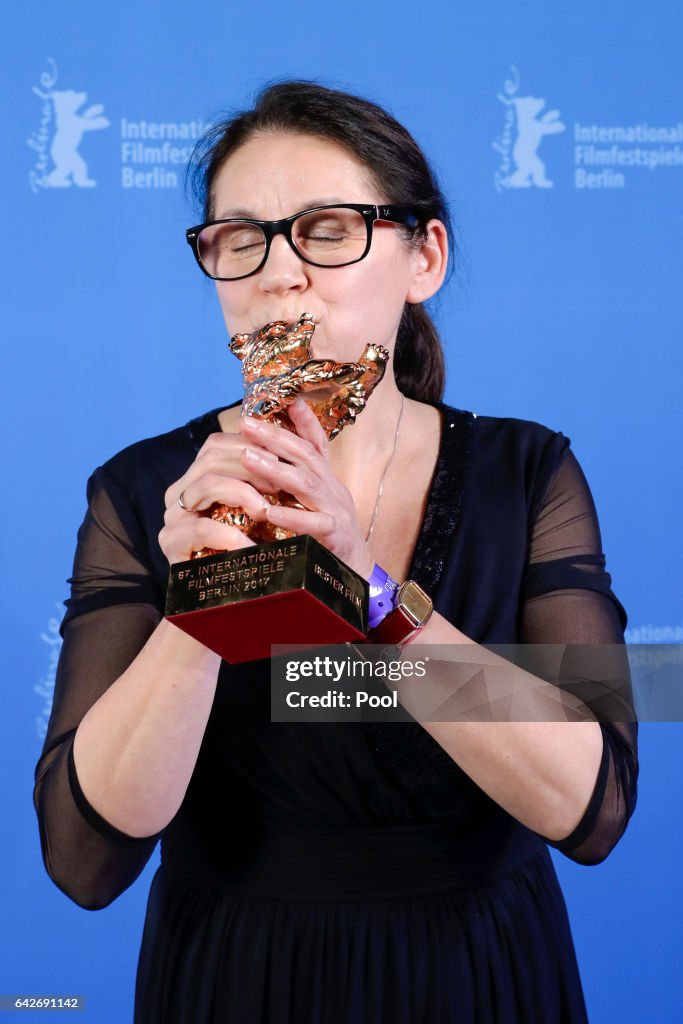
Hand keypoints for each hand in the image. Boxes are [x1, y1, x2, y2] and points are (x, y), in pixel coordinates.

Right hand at [159, 428, 277, 563]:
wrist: (225, 597)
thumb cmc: (248, 549)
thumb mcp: (256, 511)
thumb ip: (261, 483)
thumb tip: (286, 452)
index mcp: (196, 478)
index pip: (216, 444)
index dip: (249, 446)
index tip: (281, 460)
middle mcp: (180, 493)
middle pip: (211, 458)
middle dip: (251, 467)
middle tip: (280, 484)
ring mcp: (172, 517)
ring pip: (207, 484)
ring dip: (243, 493)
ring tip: (266, 512)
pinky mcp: (171, 543)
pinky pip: (201, 529)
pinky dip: (230, 536)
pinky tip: (251, 547)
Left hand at [239, 398, 374, 579]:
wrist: (359, 576)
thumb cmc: (331, 541)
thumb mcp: (317, 505)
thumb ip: (300, 483)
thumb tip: (272, 462)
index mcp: (328, 482)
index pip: (316, 445)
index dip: (304, 421)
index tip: (287, 399)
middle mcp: (335, 491)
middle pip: (307, 456)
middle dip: (276, 438)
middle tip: (246, 424)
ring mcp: (337, 512)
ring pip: (308, 484)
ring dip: (276, 469)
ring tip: (248, 457)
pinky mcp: (336, 538)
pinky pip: (314, 525)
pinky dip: (292, 517)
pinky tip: (269, 511)